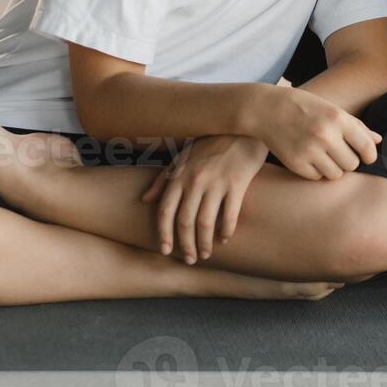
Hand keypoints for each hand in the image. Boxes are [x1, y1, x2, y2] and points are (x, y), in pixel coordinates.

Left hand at [140, 134, 267, 263]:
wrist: (242, 127)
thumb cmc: (211, 144)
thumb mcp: (183, 157)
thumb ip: (163, 179)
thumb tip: (145, 200)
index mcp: (179, 175)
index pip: (165, 212)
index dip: (164, 234)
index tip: (166, 251)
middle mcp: (195, 180)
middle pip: (184, 222)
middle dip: (185, 245)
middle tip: (190, 259)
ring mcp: (216, 182)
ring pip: (205, 223)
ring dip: (204, 243)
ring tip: (206, 254)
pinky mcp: (237, 184)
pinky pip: (229, 215)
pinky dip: (226, 231)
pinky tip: (225, 239)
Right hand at [249, 85, 381, 181]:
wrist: (267, 109)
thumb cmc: (305, 108)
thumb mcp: (332, 110)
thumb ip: (357, 126)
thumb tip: (378, 141)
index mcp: (338, 119)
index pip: (366, 148)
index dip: (369, 155)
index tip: (366, 156)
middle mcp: (325, 135)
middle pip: (352, 165)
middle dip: (348, 161)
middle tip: (338, 152)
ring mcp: (309, 150)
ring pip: (336, 174)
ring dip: (333, 168)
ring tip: (324, 155)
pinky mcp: (295, 163)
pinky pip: (316, 177)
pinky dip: (316, 171)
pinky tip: (309, 158)